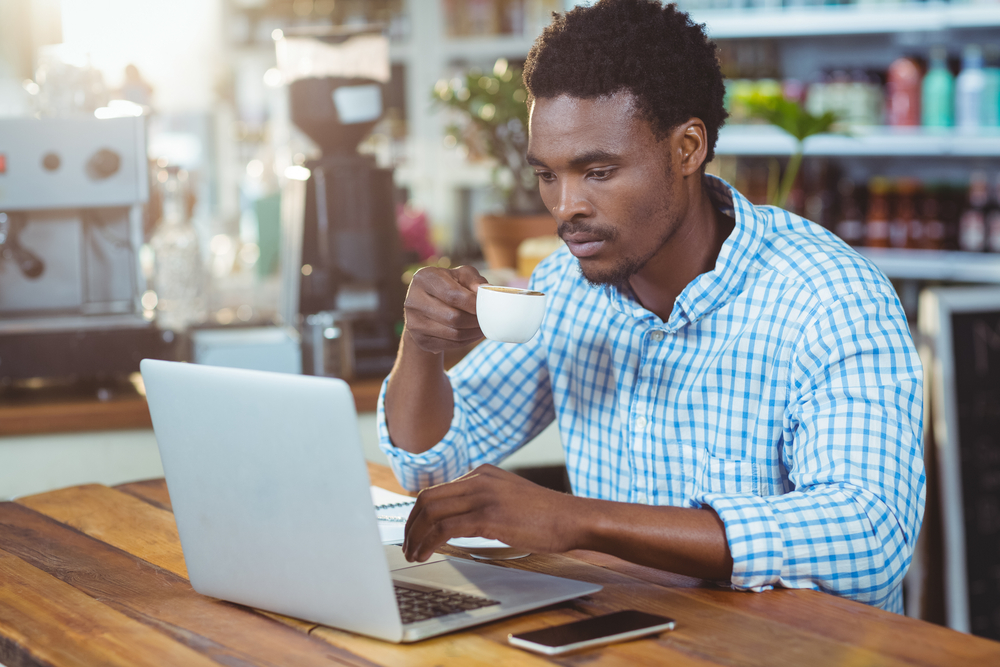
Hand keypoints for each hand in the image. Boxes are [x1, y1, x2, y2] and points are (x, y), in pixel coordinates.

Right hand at [403, 265, 487, 353]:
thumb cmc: (448, 286)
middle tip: (487, 319)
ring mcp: (414, 322)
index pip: (453, 295)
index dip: (474, 304)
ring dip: (474, 332)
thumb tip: (487, 290)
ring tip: (483, 326)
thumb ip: (474, 280)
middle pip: (453, 317)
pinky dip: (467, 341)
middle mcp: (413, 300)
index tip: (487, 307)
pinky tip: (473, 333)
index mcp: (424, 278)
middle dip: (476, 320)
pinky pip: (451, 345)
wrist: (425, 306)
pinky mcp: (420, 340)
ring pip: (454, 334)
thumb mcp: (461, 276)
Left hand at [403, 464, 579, 561]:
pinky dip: (428, 542)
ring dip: (415, 536)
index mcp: (482, 473)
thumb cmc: (547, 516)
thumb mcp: (510, 497)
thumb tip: (459, 521)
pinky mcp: (487, 515)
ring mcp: (482, 495)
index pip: (438, 490)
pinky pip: (445, 528)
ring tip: (413, 554)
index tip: (413, 532)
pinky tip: (426, 554)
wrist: (573, 518)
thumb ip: (485, 500)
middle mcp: (478, 478)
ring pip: (431, 512)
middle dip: (410, 525)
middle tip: (407, 545)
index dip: (419, 514)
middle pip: (427, 498)